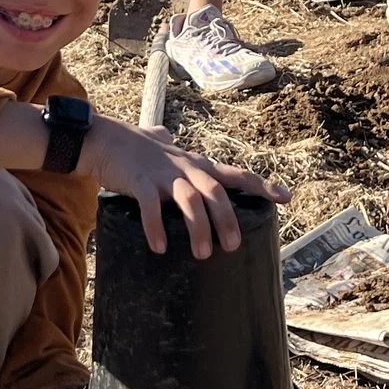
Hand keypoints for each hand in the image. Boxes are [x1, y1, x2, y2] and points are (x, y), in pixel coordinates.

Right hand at [83, 116, 288, 258]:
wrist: (103, 139)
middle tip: (233, 246)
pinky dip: (156, 228)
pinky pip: (151, 207)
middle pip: (215, 192)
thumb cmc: (135, 146)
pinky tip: (159, 247)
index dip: (262, 186)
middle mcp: (186, 168)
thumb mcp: (162, 145)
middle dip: (227, 219)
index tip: (285, 198)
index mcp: (197, 165)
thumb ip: (170, 144)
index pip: (236, 174)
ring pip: (190, 200)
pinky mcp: (139, 182)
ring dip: (198, 227)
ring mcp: (163, 175)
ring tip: (203, 253)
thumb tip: (167, 135)